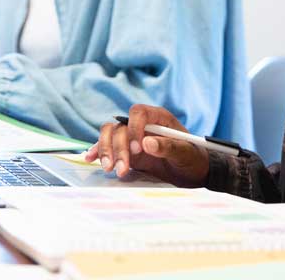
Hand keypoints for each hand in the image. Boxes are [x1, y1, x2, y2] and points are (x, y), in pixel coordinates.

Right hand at [84, 104, 208, 186]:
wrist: (192, 171)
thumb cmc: (193, 158)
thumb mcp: (185, 153)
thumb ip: (168, 146)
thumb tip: (147, 143)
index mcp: (158, 117)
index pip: (138, 112)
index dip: (134, 127)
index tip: (137, 149)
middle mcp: (142, 124)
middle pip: (120, 126)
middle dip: (118, 147)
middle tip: (121, 169)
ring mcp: (132, 137)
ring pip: (111, 134)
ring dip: (106, 150)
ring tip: (109, 169)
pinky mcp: (127, 151)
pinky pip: (108, 146)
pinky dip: (98, 150)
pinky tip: (91, 158)